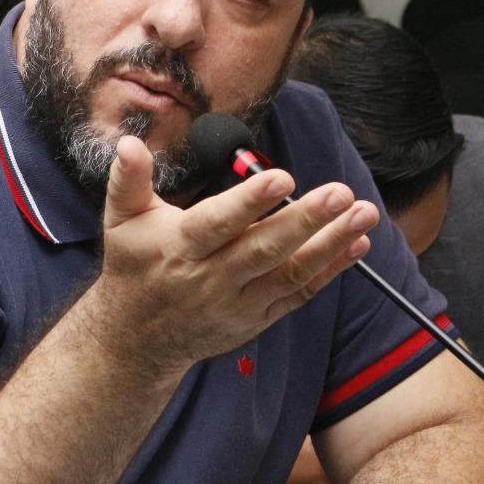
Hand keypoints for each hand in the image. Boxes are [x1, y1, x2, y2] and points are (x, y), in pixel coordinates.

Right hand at [91, 135, 377, 373]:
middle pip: (263, 248)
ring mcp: (238, 301)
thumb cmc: (133, 269)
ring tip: (363, 214)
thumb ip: (127, 180)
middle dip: (305, 220)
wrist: (137, 340)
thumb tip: (129, 143)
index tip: (282, 177)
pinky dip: (329, 271)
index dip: (250, 202)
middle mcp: (212, 277)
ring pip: (289, 272)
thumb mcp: (120, 222)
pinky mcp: (256, 317)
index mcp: (181, 247)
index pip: (218, 223)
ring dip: (331, 244)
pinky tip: (356, 245)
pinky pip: (298, 293)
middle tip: (341, 193)